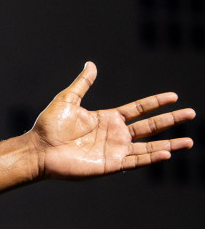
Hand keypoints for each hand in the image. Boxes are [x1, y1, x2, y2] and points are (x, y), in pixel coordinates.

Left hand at [32, 62, 194, 178]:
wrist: (38, 149)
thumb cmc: (49, 126)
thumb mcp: (67, 100)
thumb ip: (83, 83)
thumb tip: (91, 64)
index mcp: (107, 119)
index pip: (138, 109)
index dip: (155, 103)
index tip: (174, 96)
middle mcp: (115, 135)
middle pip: (150, 126)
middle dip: (170, 120)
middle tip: (191, 113)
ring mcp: (114, 150)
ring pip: (149, 147)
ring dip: (169, 144)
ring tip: (189, 142)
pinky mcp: (110, 165)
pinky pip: (136, 161)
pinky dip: (152, 157)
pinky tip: (167, 152)